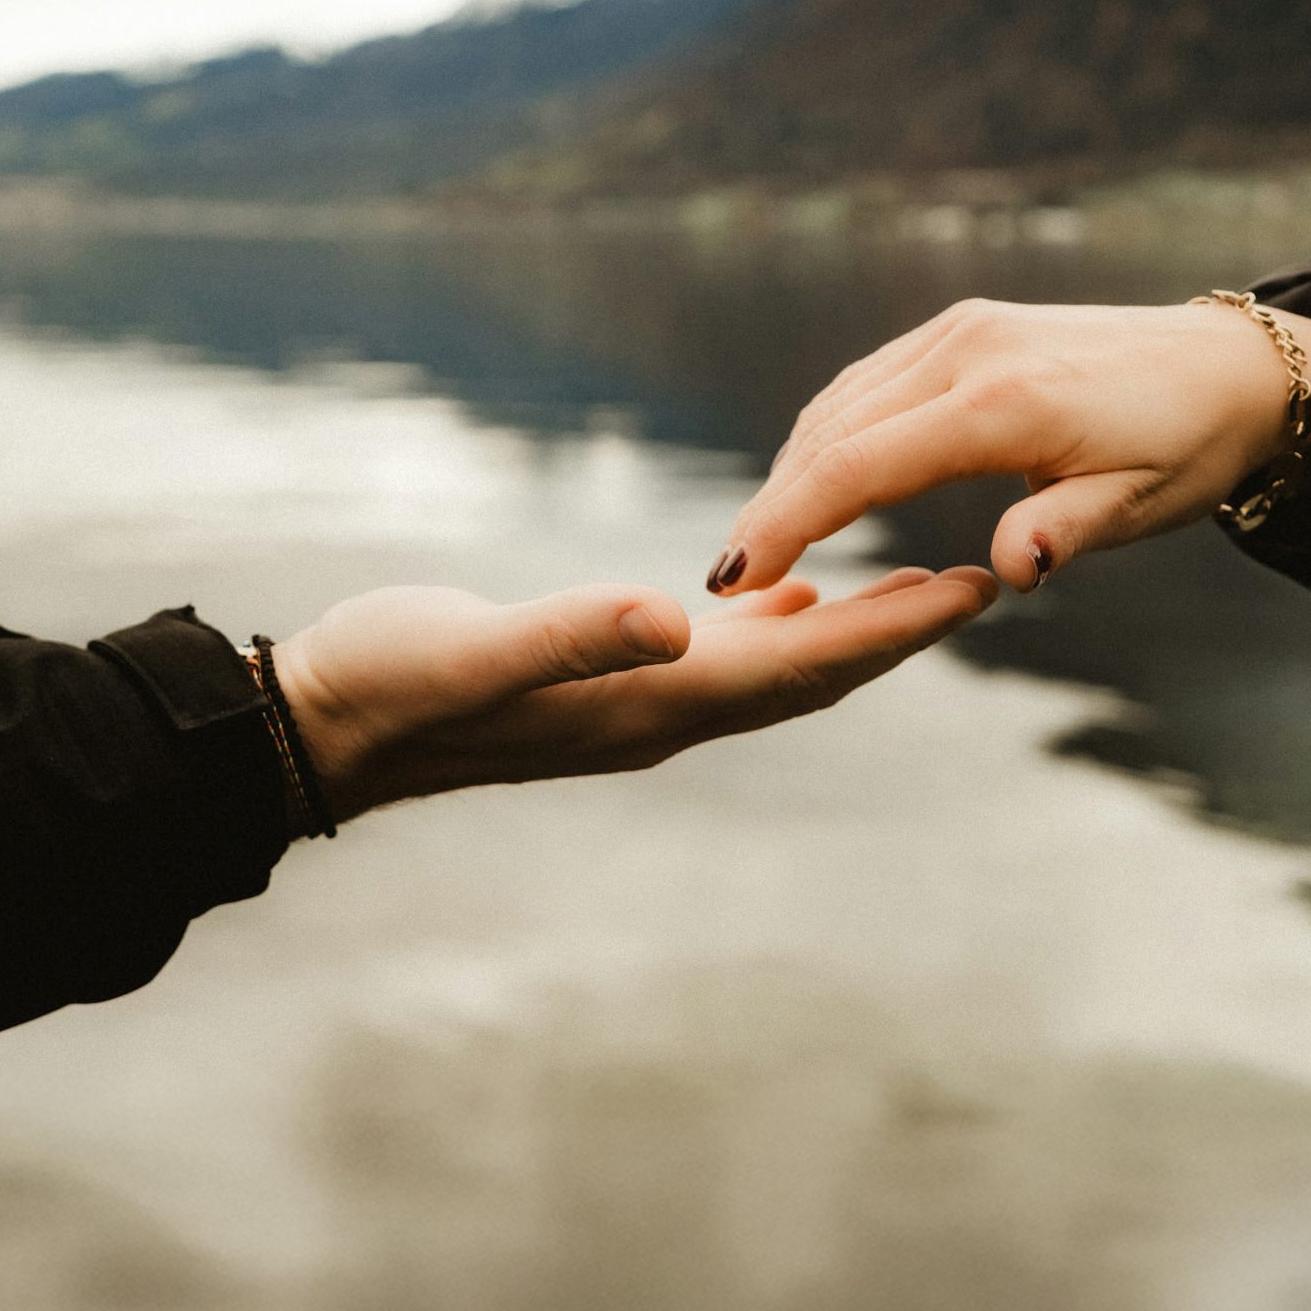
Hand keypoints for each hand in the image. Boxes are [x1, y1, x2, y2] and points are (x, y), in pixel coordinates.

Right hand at [271, 565, 996, 821]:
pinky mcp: (600, 682)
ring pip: (777, 669)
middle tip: (989, 582)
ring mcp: (631, 703)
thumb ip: (573, 633)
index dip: (893, 631)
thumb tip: (674, 618)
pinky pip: (722, 659)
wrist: (320, 729)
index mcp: (648, 702)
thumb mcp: (477, 650)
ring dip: (855, 634)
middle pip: (813, 676)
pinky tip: (799, 596)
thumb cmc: (390, 683)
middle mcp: (658, 712)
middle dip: (903, 634)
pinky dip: (780, 629)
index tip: (976, 590)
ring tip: (924, 586)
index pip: (803, 667)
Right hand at [706, 296, 1310, 594]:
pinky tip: (816, 479)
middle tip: (726, 581)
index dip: (788, 521)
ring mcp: (959, 330)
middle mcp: (967, 351)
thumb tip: (1007, 572)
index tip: (733, 577)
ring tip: (760, 542)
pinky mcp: (963, 328)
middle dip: (774, 505)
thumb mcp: (1144, 506)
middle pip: (833, 431)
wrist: (1230, 365)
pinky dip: (831, 432)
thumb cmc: (1188, 445)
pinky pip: (871, 382)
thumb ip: (1067, 533)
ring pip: (842, 402)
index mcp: (1004, 402)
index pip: (862, 465)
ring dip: (795, 467)